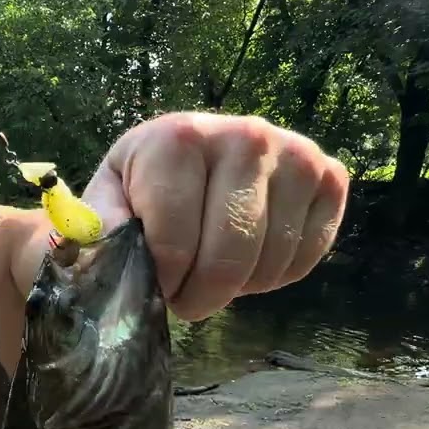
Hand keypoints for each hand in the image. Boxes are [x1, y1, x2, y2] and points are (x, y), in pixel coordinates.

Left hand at [82, 112, 348, 320]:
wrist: (187, 164)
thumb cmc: (137, 195)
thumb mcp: (103, 207)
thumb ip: (98, 228)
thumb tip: (108, 239)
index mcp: (178, 137)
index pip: (174, 242)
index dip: (163, 283)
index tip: (154, 285)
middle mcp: (245, 134)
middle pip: (229, 256)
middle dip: (201, 295)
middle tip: (184, 295)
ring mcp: (295, 153)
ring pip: (270, 262)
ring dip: (238, 287)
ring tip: (212, 267)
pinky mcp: (330, 176)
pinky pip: (309, 256)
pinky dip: (277, 275)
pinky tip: (250, 255)